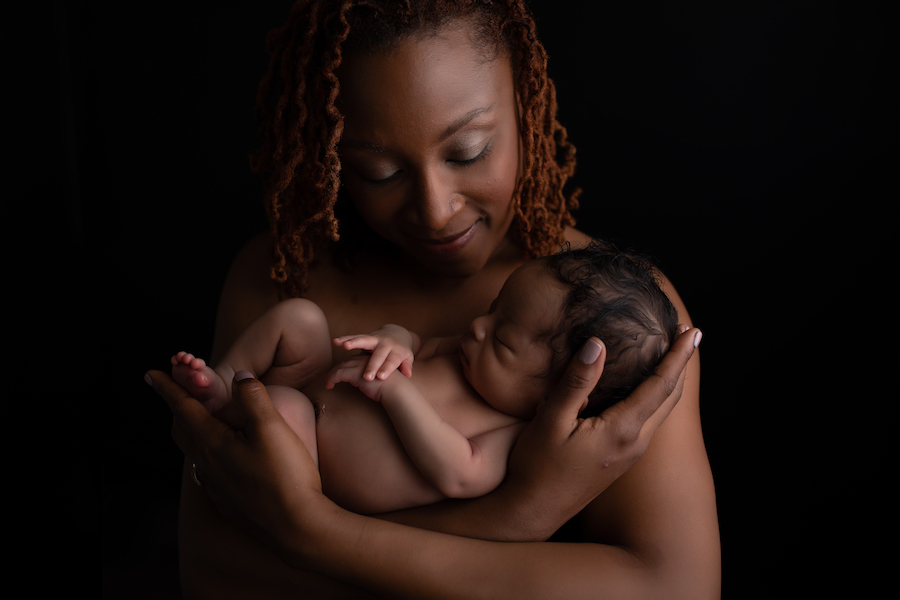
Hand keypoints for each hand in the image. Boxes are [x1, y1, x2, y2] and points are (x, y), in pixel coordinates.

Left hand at [146, 369, 327, 556]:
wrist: (297, 527)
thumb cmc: (285, 475)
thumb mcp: (272, 427)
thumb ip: (252, 397)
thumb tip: (240, 377)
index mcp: (212, 443)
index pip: (183, 409)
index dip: (168, 388)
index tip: (150, 375)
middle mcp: (208, 466)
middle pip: (183, 432)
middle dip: (178, 410)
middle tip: (179, 395)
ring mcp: (218, 488)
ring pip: (198, 454)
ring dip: (197, 433)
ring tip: (208, 423)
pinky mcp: (230, 503)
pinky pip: (213, 473)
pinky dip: (214, 455)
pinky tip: (231, 458)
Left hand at [324, 355, 391, 401]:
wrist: (398, 390)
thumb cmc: (392, 388)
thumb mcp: (382, 378)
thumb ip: (372, 376)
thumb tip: (362, 383)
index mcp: (372, 359)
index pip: (356, 360)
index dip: (346, 366)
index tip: (339, 372)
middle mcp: (366, 358)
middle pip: (347, 361)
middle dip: (336, 368)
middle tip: (328, 377)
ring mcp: (360, 364)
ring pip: (341, 366)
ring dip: (332, 374)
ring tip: (327, 383)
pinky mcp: (356, 372)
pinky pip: (339, 374)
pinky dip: (332, 379)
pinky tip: (329, 386)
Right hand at [333, 324, 416, 379]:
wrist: (397, 334)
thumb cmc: (400, 352)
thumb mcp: (407, 358)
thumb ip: (406, 366)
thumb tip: (408, 375)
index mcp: (396, 351)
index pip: (392, 361)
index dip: (387, 369)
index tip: (381, 377)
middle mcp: (385, 344)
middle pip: (378, 354)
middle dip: (372, 365)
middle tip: (367, 376)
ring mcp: (375, 339)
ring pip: (364, 340)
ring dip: (354, 343)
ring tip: (344, 346)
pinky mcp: (366, 336)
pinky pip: (355, 337)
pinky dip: (346, 338)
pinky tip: (336, 342)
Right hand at [504, 326, 700, 529]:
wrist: (534, 510)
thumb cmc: (537, 466)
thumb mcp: (551, 420)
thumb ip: (576, 382)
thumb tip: (597, 344)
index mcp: (623, 430)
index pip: (661, 385)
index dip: (678, 356)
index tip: (692, 332)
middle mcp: (635, 443)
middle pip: (670, 398)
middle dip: (681, 365)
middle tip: (688, 335)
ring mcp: (629, 454)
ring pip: (661, 411)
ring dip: (670, 381)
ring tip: (671, 356)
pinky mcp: (620, 459)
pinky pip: (648, 420)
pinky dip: (655, 396)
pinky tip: (642, 387)